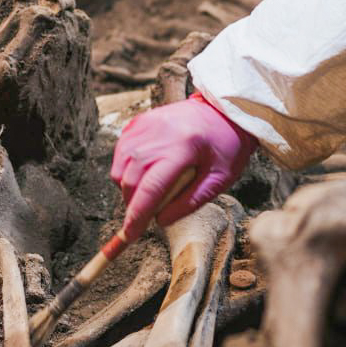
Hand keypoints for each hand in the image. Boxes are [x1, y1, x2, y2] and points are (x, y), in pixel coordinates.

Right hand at [111, 92, 256, 235]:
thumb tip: (160, 221)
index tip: (130, 235)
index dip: (137, 216)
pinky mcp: (137, 122)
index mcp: (181, 148)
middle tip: (146, 215)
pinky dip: (126, 169)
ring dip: (127, 188)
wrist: (223, 111)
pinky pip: (120, 153)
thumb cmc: (226, 146)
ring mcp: (144, 126)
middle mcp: (157, 134)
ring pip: (119, 168)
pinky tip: (146, 172)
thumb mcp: (219, 179)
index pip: (150, 189)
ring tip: (149, 191)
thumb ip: (190, 202)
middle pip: (129, 181)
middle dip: (132, 205)